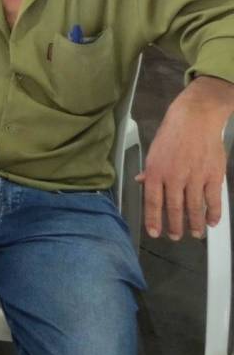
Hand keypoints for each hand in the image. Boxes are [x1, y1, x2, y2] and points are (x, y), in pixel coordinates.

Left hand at [137, 77, 231, 240]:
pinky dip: (214, 214)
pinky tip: (212, 222)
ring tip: (194, 234)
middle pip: (174, 208)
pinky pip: (213, 200)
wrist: (196, 118)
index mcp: (156, 171)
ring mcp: (195, 178)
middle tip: (175, 236)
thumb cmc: (172, 132)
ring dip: (195, 223)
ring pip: (194, 208)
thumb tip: (140, 182)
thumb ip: (149, 170)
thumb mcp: (154, 150)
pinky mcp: (213, 176)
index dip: (153, 219)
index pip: (152, 201)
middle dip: (174, 225)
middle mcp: (174, 177)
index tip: (155, 233)